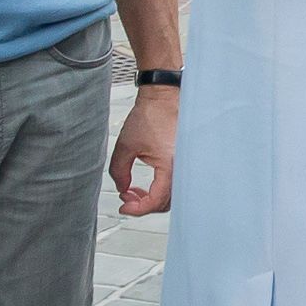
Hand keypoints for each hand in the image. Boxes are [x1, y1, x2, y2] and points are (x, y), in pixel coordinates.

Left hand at [111, 86, 176, 215]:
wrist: (163, 97)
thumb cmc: (150, 115)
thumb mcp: (126, 146)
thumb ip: (119, 171)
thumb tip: (122, 188)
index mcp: (170, 165)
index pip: (156, 200)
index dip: (137, 209)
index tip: (124, 206)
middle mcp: (182, 167)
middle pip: (166, 203)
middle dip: (143, 204)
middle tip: (126, 197)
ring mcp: (186, 164)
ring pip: (171, 195)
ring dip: (151, 197)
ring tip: (132, 190)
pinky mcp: (184, 161)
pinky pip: (174, 183)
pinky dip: (159, 187)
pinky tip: (146, 183)